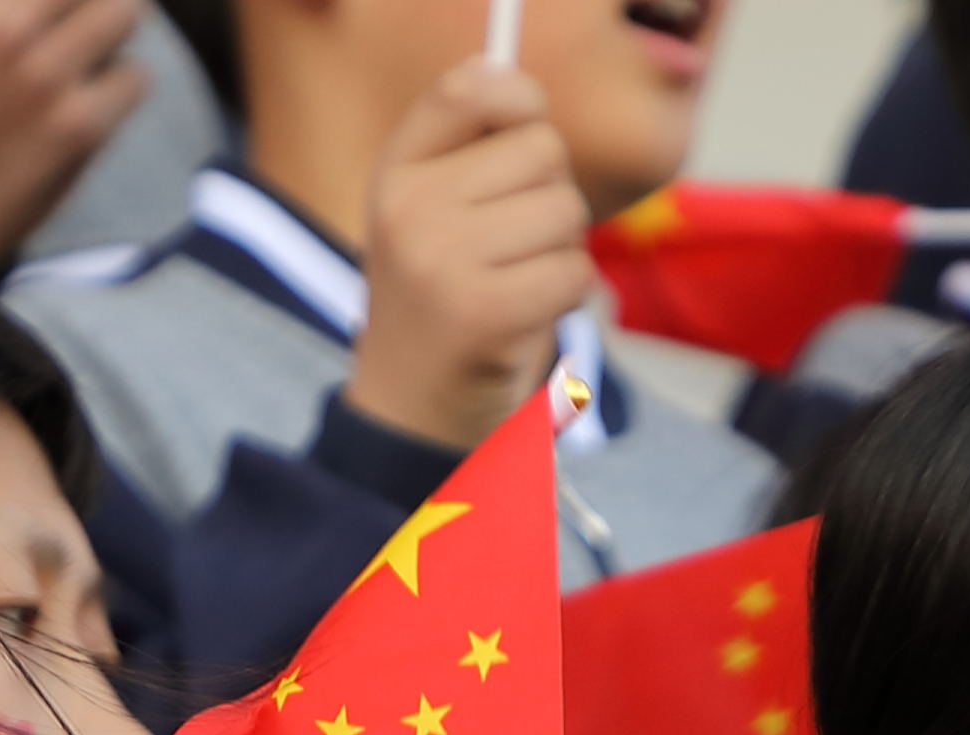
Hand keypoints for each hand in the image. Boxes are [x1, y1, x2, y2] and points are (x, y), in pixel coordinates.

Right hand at [0, 0, 155, 268]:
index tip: (68, 8)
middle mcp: (3, 28)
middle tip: (88, 23)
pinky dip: (122, 91)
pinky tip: (88, 109)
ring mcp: (43, 76)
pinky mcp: (77, 125)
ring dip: (114, 36)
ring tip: (85, 63)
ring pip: (125, 14)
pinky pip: (136, 78)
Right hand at [341, 60, 592, 455]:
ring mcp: (442, 260)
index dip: (521, 96)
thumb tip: (526, 89)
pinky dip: (566, 297)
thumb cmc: (442, 302)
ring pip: (565, 211)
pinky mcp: (484, 312)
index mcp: (396, 173)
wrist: (410, 410)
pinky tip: (526, 317)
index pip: (469, 88)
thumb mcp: (432, 215)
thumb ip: (472, 150)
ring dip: (562, 250)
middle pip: (543, 149)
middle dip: (551, 195)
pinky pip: (573, 270)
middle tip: (514, 246)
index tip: (529, 123)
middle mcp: (409, 208)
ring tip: (518, 284)